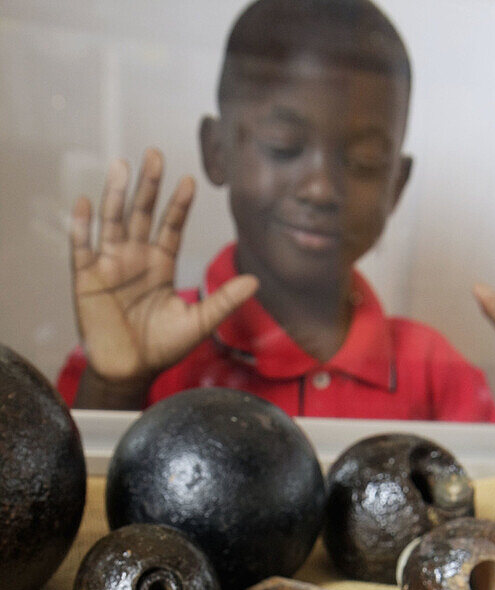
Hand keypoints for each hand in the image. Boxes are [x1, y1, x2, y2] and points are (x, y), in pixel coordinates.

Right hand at [70, 148, 257, 387]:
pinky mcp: (86, 278)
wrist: (129, 371)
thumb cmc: (162, 348)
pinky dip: (81, 226)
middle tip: (154, 155)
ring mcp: (109, 265)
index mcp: (161, 266)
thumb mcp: (199, 323)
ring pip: (113, 222)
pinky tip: (84, 203)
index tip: (189, 181)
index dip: (179, 205)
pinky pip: (81, 247)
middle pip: (141, 215)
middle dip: (148, 186)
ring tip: (123, 166)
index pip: (171, 228)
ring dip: (117, 195)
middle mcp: (135, 258)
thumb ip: (224, 301)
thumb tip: (255, 281)